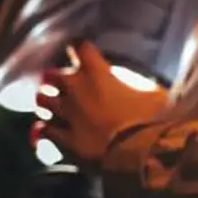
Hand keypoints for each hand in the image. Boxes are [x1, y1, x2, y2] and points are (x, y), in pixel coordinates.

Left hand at [35, 42, 165, 167]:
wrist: (143, 151)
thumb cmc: (154, 116)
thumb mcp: (150, 89)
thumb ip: (130, 80)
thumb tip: (123, 79)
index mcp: (97, 72)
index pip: (80, 47)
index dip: (79, 47)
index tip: (81, 49)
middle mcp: (76, 89)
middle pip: (52, 74)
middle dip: (55, 75)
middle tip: (61, 80)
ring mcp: (67, 114)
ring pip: (43, 100)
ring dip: (47, 100)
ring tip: (50, 102)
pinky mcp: (64, 140)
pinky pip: (44, 131)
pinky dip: (44, 128)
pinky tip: (45, 129)